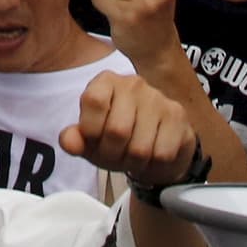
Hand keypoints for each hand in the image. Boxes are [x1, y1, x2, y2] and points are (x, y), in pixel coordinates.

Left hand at [65, 66, 206, 190]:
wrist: (156, 149)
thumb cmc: (117, 141)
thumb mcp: (91, 141)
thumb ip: (75, 139)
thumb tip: (68, 142)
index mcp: (105, 81)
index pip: (93, 101)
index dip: (91, 132)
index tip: (93, 141)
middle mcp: (133, 83)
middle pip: (117, 131)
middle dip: (113, 155)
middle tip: (115, 156)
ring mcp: (158, 98)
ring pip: (141, 147)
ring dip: (134, 163)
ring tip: (133, 157)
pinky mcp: (178, 117)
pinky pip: (162, 154)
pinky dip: (154, 165)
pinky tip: (152, 156)